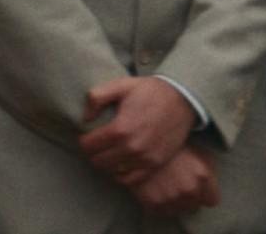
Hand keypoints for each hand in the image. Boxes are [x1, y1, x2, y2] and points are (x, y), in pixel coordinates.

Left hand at [78, 75, 195, 183]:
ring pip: (112, 172)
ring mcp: (144, 159)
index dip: (83, 140)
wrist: (181, 99)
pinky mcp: (155, 165)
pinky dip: (121, 174)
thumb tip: (85, 118)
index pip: (88, 146)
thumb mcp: (121, 85)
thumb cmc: (149, 91)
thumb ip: (96, 97)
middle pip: (98, 161)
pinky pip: (130, 180)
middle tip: (96, 143)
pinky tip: (120, 163)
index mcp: (120, 128)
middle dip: (93, 153)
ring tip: (108, 151)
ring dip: (106, 163)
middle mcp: (131, 147)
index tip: (87, 135)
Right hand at [132, 144, 219, 216]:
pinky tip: (156, 189)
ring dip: (174, 202)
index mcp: (203, 176)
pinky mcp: (154, 203)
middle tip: (179, 184)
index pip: (212, 201)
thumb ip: (209, 172)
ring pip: (178, 211)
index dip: (205, 195)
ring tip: (166, 185)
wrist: (144, 140)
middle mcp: (189, 190)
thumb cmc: (173, 145)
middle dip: (189, 198)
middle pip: (194, 207)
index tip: (199, 190)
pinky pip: (161, 212)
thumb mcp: (198, 152)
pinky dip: (158, 203)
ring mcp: (171, 198)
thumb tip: (210, 186)